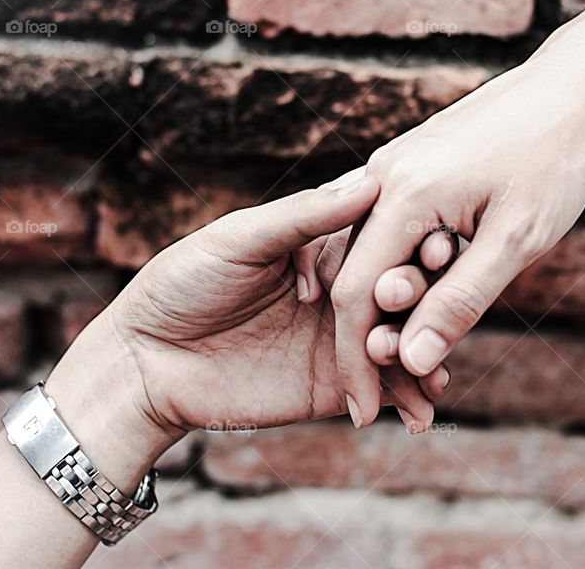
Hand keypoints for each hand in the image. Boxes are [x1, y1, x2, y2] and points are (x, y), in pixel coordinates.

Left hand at [47, 177, 451, 466]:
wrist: (145, 363)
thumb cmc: (182, 284)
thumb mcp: (240, 238)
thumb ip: (305, 216)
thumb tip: (372, 179)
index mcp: (326, 246)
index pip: (388, 240)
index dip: (416, 245)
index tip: (439, 250)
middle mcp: (344, 291)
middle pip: (404, 293)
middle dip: (424, 304)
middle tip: (429, 317)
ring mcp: (342, 340)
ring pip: (403, 343)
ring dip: (425, 355)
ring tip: (435, 371)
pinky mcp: (336, 387)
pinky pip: (384, 390)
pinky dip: (410, 398)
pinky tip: (424, 406)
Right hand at [313, 26, 584, 424]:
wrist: (575, 84)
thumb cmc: (555, 158)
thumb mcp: (516, 240)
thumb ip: (459, 301)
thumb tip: (409, 359)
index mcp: (401, 193)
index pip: (356, 294)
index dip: (358, 360)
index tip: (366, 412)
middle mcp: (382, 177)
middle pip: (355, 278)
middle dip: (371, 344)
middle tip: (400, 400)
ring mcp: (393, 168)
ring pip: (372, 256)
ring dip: (391, 311)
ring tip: (419, 360)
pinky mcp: (411, 167)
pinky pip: (391, 232)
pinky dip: (404, 274)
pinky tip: (427, 300)